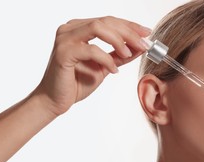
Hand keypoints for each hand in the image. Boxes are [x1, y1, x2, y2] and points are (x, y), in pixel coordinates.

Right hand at [33, 16, 150, 115]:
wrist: (56, 100)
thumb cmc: (77, 82)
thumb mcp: (106, 66)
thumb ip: (120, 56)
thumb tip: (140, 47)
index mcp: (80, 28)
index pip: (109, 21)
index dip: (130, 26)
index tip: (147, 33)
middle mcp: (71, 29)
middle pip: (106, 21)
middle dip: (129, 32)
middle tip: (144, 44)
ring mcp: (65, 39)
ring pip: (98, 28)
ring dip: (119, 41)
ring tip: (129, 54)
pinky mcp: (63, 52)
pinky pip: (91, 50)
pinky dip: (106, 59)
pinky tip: (113, 70)